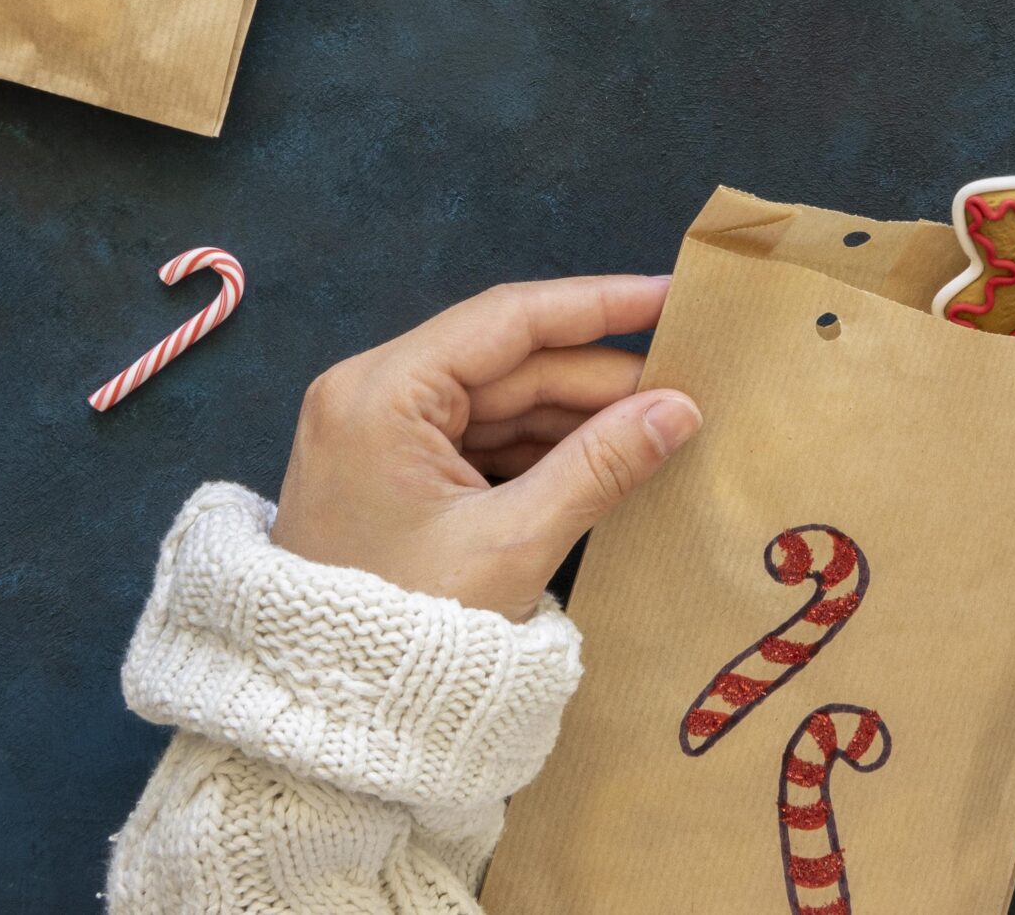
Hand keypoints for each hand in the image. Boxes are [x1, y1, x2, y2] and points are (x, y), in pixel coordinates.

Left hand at [269, 275, 701, 620]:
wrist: (326, 717)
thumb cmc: (404, 635)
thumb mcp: (513, 544)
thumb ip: (600, 465)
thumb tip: (680, 408)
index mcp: (381, 394)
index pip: (509, 320)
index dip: (599, 305)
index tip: (672, 297)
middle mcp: (371, 396)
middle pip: (509, 362)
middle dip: (599, 376)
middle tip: (688, 380)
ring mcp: (379, 434)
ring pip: (501, 400)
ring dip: (579, 414)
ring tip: (661, 423)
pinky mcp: (393, 473)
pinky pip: (483, 438)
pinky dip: (545, 448)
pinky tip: (608, 456)